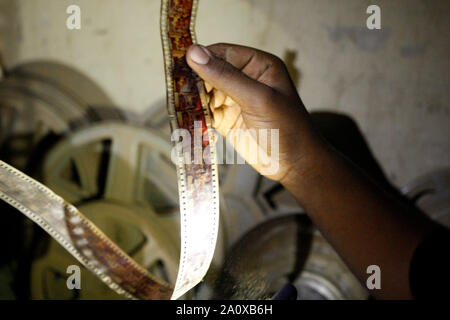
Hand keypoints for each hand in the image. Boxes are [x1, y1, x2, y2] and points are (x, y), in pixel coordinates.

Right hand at [186, 43, 322, 181]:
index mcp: (258, 65)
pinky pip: (205, 112)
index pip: (222, 53)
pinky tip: (186, 117)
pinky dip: (195, 114)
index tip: (179, 65)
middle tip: (176, 89)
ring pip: (204, 92)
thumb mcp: (256, 98)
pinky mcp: (226, 119)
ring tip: (179, 104)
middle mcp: (244, 79)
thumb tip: (194, 53)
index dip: (201, 57)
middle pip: (210, 72)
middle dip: (193, 80)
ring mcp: (234, 99)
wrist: (294, 165)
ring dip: (191, 98)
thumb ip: (225, 76)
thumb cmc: (286, 128)